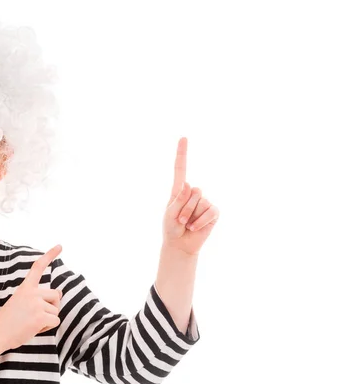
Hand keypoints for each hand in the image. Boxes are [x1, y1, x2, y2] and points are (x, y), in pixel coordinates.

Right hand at [0, 244, 63, 349]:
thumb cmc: (8, 321)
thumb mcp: (20, 302)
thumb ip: (38, 296)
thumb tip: (60, 292)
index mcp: (25, 287)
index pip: (38, 267)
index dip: (50, 255)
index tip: (60, 246)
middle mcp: (32, 292)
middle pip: (56, 295)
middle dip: (51, 306)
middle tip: (35, 315)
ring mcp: (37, 304)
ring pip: (56, 311)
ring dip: (47, 319)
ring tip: (30, 323)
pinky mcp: (41, 316)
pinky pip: (55, 321)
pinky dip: (47, 327)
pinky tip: (33, 328)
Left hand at [163, 137, 219, 255]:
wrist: (180, 245)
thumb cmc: (171, 228)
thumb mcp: (170, 214)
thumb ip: (178, 199)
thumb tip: (189, 183)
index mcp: (179, 190)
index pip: (180, 169)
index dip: (182, 153)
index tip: (183, 137)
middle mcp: (193, 193)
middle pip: (193, 191)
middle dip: (185, 208)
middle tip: (180, 220)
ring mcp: (204, 202)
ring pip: (200, 201)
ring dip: (191, 216)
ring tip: (187, 224)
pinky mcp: (213, 212)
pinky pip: (210, 212)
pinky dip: (200, 222)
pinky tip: (195, 228)